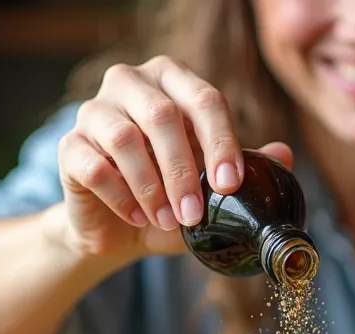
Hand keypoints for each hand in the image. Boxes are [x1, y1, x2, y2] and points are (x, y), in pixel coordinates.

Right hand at [55, 55, 293, 261]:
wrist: (119, 230)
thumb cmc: (172, 198)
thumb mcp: (213, 187)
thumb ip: (247, 168)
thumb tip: (284, 155)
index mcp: (173, 81)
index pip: (205, 99)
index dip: (221, 141)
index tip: (230, 184)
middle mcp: (131, 83)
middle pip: (162, 114)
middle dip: (184, 171)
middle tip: (196, 214)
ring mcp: (94, 110)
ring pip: (124, 138)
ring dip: (152, 188)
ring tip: (168, 221)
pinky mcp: (69, 145)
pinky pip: (93, 165)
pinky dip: (120, 197)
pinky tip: (137, 217)